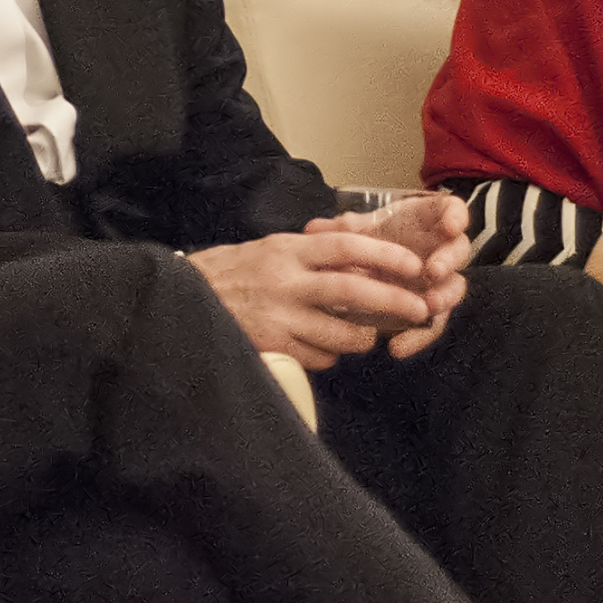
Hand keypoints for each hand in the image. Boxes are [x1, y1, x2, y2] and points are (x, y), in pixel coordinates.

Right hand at [188, 227, 438, 369]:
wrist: (182, 296)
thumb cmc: (232, 270)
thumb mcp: (271, 248)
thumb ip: (311, 253)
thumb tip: (361, 258)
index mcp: (288, 249)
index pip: (346, 245)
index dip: (384, 253)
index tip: (413, 264)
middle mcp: (285, 281)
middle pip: (351, 290)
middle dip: (392, 301)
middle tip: (419, 309)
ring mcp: (277, 316)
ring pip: (339, 333)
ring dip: (362, 337)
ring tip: (368, 335)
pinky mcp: (270, 346)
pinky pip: (317, 357)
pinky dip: (331, 355)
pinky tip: (327, 348)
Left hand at [301, 192, 472, 356]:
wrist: (365, 272)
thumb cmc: (370, 242)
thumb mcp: (358, 233)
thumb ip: (343, 230)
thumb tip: (314, 229)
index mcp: (428, 222)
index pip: (452, 211)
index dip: (455, 217)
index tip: (448, 226)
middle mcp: (440, 250)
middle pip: (459, 252)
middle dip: (449, 261)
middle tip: (432, 271)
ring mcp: (438, 281)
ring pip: (453, 289)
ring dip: (443, 298)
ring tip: (426, 306)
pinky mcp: (428, 310)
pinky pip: (431, 326)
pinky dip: (418, 337)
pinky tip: (397, 347)